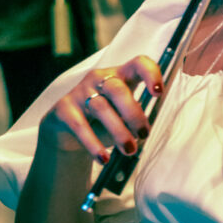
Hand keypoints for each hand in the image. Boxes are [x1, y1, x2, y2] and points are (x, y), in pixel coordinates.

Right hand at [38, 57, 161, 163]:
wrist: (66, 132)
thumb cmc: (103, 122)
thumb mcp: (122, 116)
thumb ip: (134, 117)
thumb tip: (144, 129)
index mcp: (119, 76)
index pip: (137, 64)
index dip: (150, 74)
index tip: (158, 93)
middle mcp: (98, 79)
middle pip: (117, 89)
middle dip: (133, 114)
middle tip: (143, 135)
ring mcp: (79, 92)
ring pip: (100, 107)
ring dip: (118, 131)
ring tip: (129, 150)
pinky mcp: (64, 109)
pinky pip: (80, 126)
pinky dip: (94, 144)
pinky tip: (104, 158)